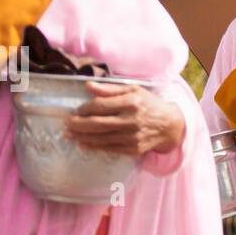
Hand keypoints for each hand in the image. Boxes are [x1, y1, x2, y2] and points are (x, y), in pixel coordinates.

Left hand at [65, 81, 184, 155]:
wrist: (170, 125)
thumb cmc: (149, 104)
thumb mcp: (133, 90)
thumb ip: (110, 89)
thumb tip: (88, 86)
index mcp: (131, 102)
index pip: (100, 106)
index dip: (84, 109)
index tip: (75, 110)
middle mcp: (131, 120)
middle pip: (97, 123)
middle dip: (77, 124)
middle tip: (65, 124)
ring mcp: (132, 136)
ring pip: (101, 138)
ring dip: (81, 137)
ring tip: (69, 135)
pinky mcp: (133, 148)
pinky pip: (109, 148)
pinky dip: (94, 146)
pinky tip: (83, 144)